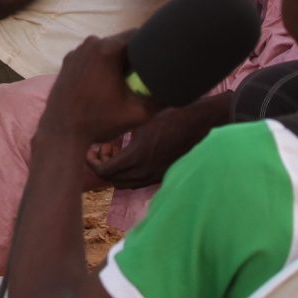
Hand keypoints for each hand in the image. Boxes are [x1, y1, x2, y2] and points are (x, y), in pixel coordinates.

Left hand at [42, 33, 151, 146]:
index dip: (151, 46)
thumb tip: (179, 90)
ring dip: (116, 61)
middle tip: (142, 75)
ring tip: (123, 82)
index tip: (158, 61)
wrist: (62, 132)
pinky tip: (103, 85)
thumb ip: (161, 99)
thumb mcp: (138, 114)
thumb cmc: (100, 122)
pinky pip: (91, 57)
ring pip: (106, 49)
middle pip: (122, 42)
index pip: (139, 35)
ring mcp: (76, 51)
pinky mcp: (68, 61)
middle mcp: (90, 43)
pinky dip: (100, 66)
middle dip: (133, 56)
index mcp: (108, 49)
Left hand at [87, 96, 225, 188]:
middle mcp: (145, 171)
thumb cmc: (176, 114)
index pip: (104, 171)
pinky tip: (133, 154)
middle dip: (103, 166)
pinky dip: (130, 173)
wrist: (205, 123)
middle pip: (112, 180)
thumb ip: (125, 125)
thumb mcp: (144, 116)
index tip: (92, 149)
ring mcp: (156, 175)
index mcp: (137, 156)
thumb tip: (102, 123)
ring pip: (126, 183)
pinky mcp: (164, 175)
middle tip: (102, 149)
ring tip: (116, 152)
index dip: (92, 162)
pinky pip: (139, 181)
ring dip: (116, 171)